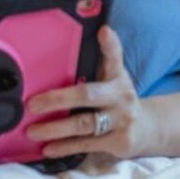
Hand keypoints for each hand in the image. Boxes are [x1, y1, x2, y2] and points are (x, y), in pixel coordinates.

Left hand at [24, 26, 156, 158]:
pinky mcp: (119, 142)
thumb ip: (105, 58)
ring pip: (83, 125)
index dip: (110, 45)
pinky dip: (65, 147)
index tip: (103, 31)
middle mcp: (121, 98)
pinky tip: (47, 149)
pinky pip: (86, 144)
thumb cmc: (118, 99)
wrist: (147, 129)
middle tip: (32, 104)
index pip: (114, 58)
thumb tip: (101, 29)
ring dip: (55, 129)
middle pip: (87, 95)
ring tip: (32, 131)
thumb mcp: (114, 77)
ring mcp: (121, 122)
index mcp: (118, 78)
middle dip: (58, 99)